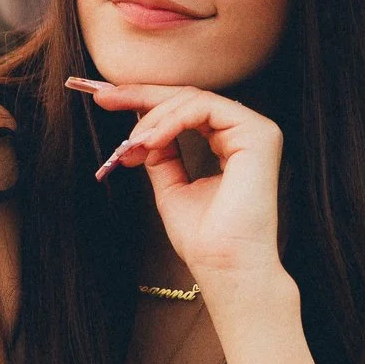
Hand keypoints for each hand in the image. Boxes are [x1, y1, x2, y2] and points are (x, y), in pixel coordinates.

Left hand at [68, 78, 283, 283]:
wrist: (224, 267)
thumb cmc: (204, 239)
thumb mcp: (171, 186)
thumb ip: (162, 155)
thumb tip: (141, 131)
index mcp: (231, 145)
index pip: (186, 110)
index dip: (146, 102)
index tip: (107, 101)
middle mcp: (246, 134)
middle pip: (188, 97)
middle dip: (142, 96)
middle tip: (105, 98)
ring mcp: (256, 132)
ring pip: (193, 99)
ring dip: (153, 118)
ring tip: (132, 145)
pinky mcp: (259, 135)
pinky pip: (205, 108)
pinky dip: (171, 120)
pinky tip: (151, 141)